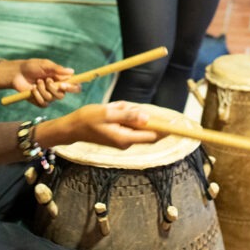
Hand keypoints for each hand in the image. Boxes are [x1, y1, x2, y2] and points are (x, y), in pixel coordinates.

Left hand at [0, 59, 80, 107]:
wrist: (17, 73)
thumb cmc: (32, 66)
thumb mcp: (45, 64)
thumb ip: (58, 69)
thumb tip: (72, 71)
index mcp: (61, 79)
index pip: (74, 86)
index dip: (73, 88)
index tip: (64, 85)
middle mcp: (57, 89)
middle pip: (62, 95)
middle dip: (53, 88)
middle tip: (46, 80)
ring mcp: (48, 96)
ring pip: (51, 99)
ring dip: (43, 90)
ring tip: (37, 82)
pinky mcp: (40, 101)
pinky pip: (43, 103)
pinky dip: (37, 95)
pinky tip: (32, 89)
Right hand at [37, 101, 160, 149]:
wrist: (72, 127)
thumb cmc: (88, 119)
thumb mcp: (108, 113)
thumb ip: (128, 115)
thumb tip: (147, 118)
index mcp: (125, 138)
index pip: (152, 136)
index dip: (165, 129)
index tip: (176, 123)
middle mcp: (127, 142)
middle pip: (145, 127)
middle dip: (138, 113)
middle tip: (120, 107)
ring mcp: (123, 139)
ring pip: (136, 122)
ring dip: (128, 112)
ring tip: (112, 108)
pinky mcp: (119, 135)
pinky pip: (128, 122)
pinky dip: (123, 113)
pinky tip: (110, 110)